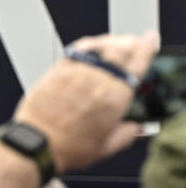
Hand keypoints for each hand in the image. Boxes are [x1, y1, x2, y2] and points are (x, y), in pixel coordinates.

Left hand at [14, 31, 158, 172]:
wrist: (37, 144)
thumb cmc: (68, 147)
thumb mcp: (107, 147)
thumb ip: (126, 134)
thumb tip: (136, 127)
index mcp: (115, 99)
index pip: (137, 65)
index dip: (146, 48)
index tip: (149, 40)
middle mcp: (97, 82)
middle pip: (119, 50)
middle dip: (129, 42)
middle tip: (133, 41)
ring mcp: (76, 74)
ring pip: (98, 47)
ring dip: (110, 41)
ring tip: (114, 42)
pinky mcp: (56, 71)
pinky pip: (75, 50)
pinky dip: (87, 44)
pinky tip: (89, 46)